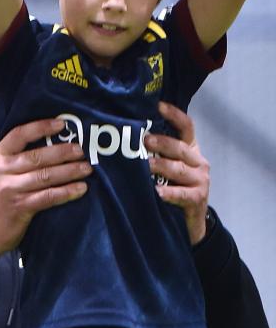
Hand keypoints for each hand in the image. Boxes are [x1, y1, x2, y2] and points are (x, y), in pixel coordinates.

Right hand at [0, 118, 90, 260]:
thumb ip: (14, 158)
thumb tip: (49, 143)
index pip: (19, 134)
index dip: (42, 127)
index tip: (61, 124)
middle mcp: (1, 170)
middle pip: (37, 156)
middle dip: (63, 152)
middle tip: (81, 151)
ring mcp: (9, 189)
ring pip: (45, 176)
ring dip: (69, 172)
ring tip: (86, 169)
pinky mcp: (19, 207)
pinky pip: (48, 196)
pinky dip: (66, 192)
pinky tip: (80, 189)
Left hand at [144, 102, 209, 244]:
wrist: (191, 221)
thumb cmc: (173, 187)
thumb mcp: (166, 166)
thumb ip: (155, 152)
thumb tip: (128, 134)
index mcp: (190, 148)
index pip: (186, 127)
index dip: (174, 115)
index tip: (158, 106)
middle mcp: (198, 161)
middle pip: (180, 147)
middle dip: (162, 143)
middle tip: (145, 141)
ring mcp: (200, 180)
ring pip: (179, 169)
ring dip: (162, 166)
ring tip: (146, 166)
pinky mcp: (198, 198)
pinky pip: (182, 194)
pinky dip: (169, 193)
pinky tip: (157, 192)